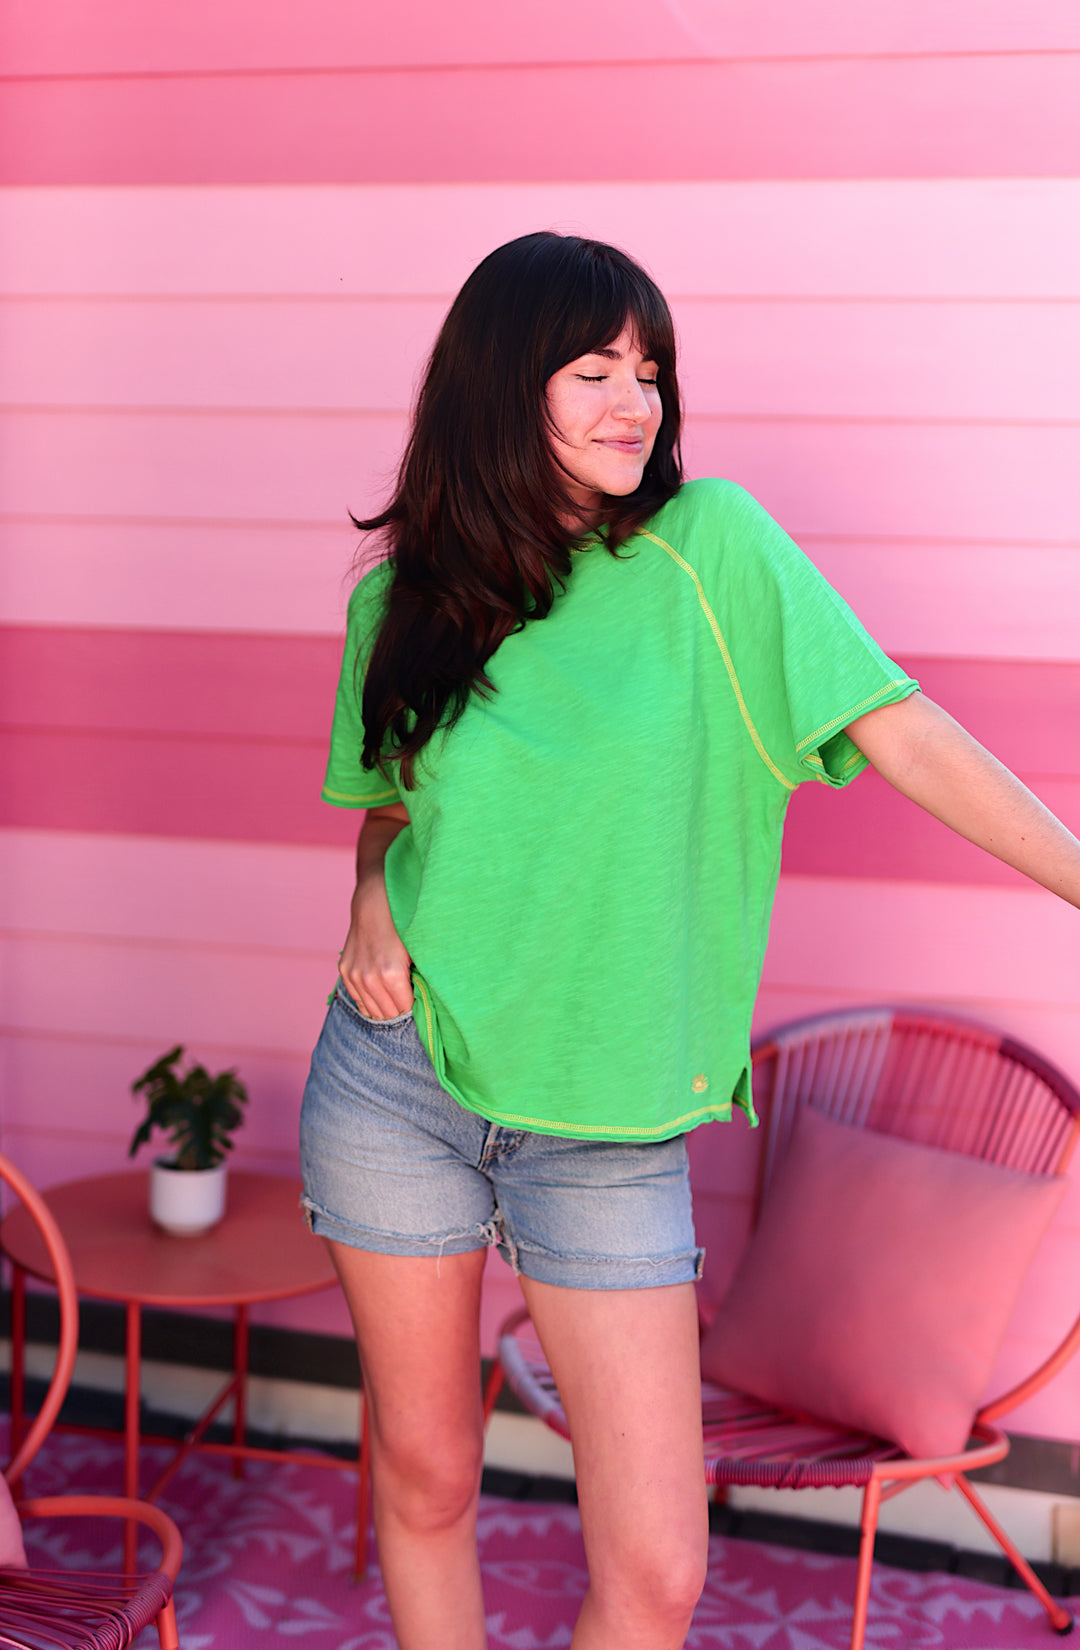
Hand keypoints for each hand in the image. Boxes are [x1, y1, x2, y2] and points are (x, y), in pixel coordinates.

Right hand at [338, 807, 414, 1018]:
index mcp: (390, 974)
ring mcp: (354, 975)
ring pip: (372, 1010)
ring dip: (386, 1007)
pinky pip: (358, 1000)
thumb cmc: (407, 920)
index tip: (426, 1002)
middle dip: (402, 1009)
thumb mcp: (424, 947)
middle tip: (414, 998)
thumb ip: (427, 976)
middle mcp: (369, 977)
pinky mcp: (345, 971)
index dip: (417, 1008)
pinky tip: (383, 991)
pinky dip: (371, 1000)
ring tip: (400, 995)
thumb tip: (441, 1001)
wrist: (377, 897)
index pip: (405, 1010)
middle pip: (388, 1014)